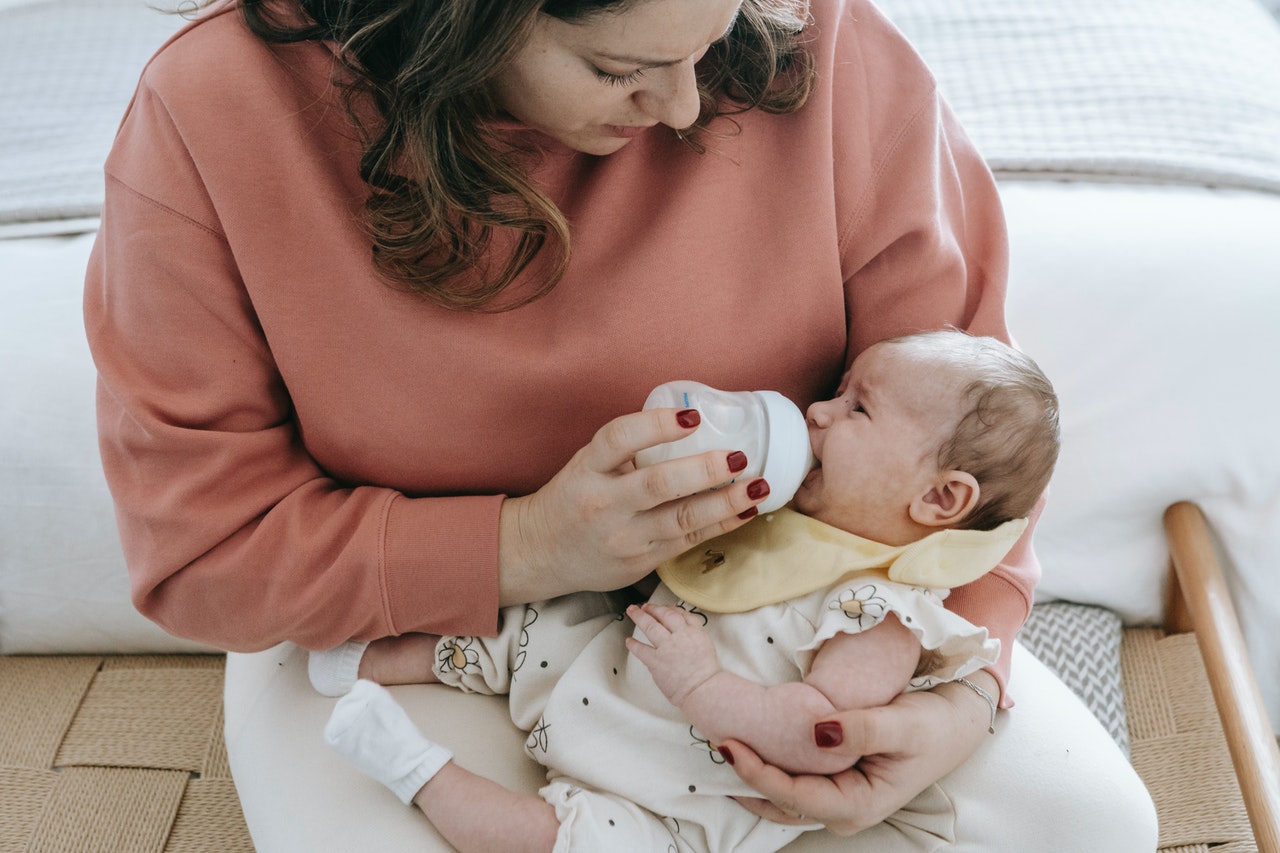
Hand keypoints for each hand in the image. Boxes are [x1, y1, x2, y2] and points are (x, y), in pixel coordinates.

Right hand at [497, 408, 770, 604]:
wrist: (541, 552)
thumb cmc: (574, 497)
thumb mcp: (588, 464)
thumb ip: (628, 449)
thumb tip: (694, 421)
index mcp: (588, 469)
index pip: (619, 439)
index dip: (657, 425)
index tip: (691, 416)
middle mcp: (604, 504)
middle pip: (658, 484)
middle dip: (704, 470)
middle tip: (740, 456)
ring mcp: (624, 538)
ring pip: (681, 519)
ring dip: (726, 502)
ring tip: (758, 486)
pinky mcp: (640, 562)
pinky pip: (688, 541)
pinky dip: (721, 525)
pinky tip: (747, 511)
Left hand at [624, 603, 720, 706]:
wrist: (703, 689)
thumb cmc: (706, 674)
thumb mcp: (706, 646)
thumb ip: (694, 635)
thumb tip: (683, 631)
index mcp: (694, 632)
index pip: (680, 614)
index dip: (670, 608)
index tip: (664, 608)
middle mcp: (680, 636)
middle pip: (664, 615)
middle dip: (652, 608)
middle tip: (645, 606)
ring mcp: (666, 647)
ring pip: (650, 626)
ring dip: (639, 617)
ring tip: (632, 611)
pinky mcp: (656, 661)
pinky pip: (641, 650)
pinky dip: (633, 644)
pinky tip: (629, 641)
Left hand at [720, 672, 997, 833]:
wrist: (956, 719)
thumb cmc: (935, 725)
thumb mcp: (904, 725)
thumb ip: (863, 729)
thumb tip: (818, 732)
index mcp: (858, 805)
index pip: (794, 796)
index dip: (757, 774)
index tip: (728, 747)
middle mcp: (843, 808)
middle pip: (780, 800)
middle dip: (745, 775)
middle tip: (714, 739)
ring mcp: (837, 795)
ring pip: (782, 794)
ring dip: (752, 771)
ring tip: (723, 740)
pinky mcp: (834, 778)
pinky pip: (793, 777)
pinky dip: (769, 762)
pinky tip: (750, 741)